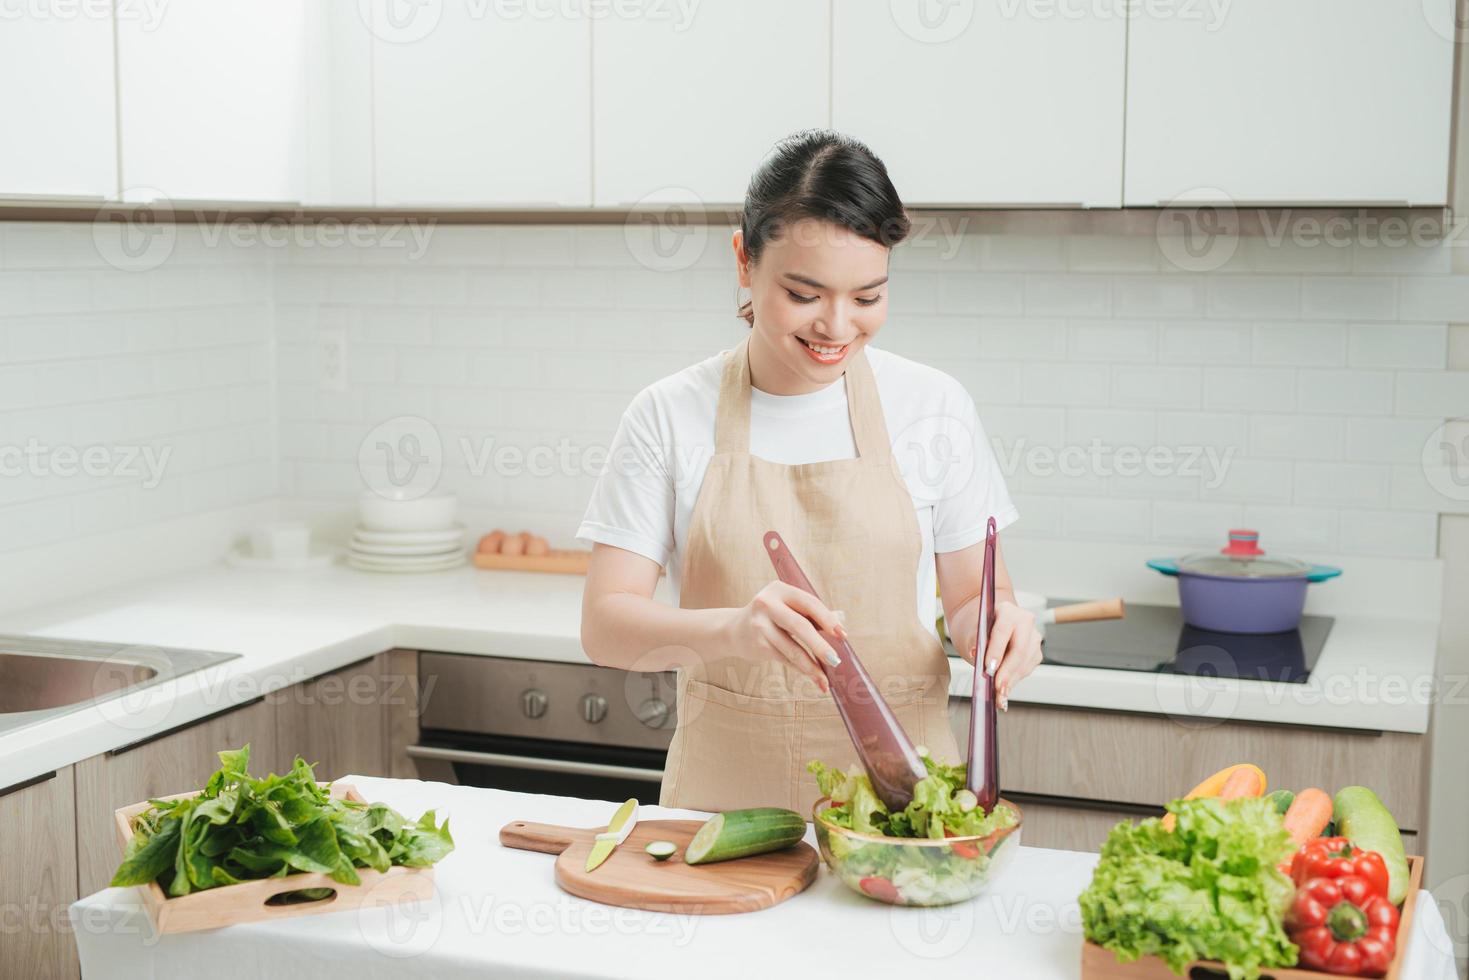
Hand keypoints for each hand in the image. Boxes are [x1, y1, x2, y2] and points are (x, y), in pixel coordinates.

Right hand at [723, 581, 844, 691]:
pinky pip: (785, 658)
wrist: (733, 630)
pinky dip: (800, 669)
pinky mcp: (757, 644)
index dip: (828, 620)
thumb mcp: (787, 608)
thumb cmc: (770, 618)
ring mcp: (760, 625)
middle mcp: (767, 604)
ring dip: (811, 666)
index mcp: (780, 589)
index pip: (809, 603)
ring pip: (792, 648)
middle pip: (800, 626)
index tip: (843, 635)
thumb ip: (811, 614)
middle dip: (820, 646)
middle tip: (836, 660)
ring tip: (824, 679)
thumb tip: (841, 625)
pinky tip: (811, 676)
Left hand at [966, 599, 1041, 710]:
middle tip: (997, 687)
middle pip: (1020, 650)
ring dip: (1012, 681)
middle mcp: (1025, 622)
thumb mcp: (971, 630)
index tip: (988, 669)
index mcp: (1008, 611)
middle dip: (1007, 671)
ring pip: (1025, 662)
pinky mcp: (1035, 653)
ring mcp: (1033, 638)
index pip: (1003, 631)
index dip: (996, 651)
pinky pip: (1027, 669)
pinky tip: (1005, 692)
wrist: (989, 626)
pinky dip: (1015, 682)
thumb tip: (975, 652)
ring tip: (999, 695)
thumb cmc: (980, 627)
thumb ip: (974, 640)